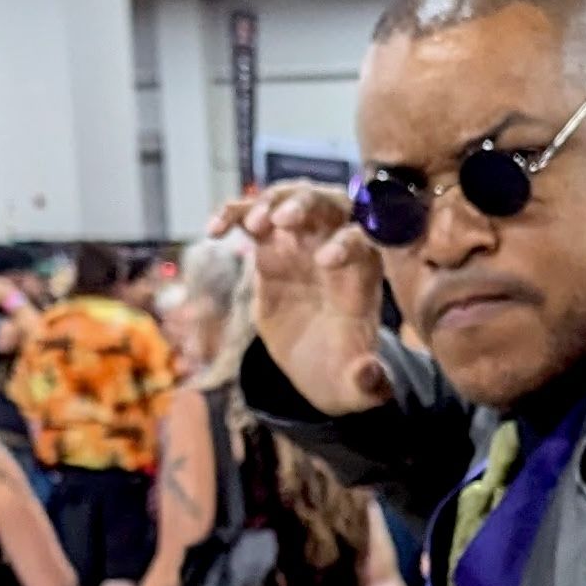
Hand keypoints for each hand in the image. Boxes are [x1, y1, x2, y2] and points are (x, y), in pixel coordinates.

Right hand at [212, 181, 389, 415]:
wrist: (316, 367)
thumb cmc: (343, 370)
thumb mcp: (357, 385)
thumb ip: (368, 382)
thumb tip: (371, 378)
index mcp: (363, 273)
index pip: (363, 243)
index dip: (346, 245)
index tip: (324, 262)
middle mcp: (334, 245)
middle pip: (327, 205)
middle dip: (306, 205)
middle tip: (282, 220)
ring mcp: (300, 241)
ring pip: (288, 200)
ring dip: (269, 203)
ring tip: (250, 225)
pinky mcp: (269, 246)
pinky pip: (250, 217)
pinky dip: (233, 215)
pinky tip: (213, 230)